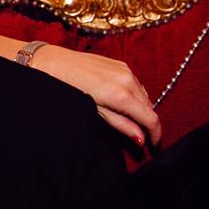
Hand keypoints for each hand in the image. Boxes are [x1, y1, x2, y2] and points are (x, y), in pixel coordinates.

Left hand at [27, 45, 161, 146]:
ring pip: (144, 95)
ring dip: (142, 109)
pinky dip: (135, 95)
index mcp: (122, 95)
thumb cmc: (68, 90)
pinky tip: (124, 102)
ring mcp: (125, 69)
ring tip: (132, 121)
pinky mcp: (121, 64)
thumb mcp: (94, 112)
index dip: (156, 134)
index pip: (151, 118)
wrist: (52, 63)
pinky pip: (136, 83)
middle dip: (148, 123)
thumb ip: (120, 125)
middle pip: (150, 107)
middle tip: (142, 137)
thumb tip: (141, 139)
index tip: (154, 145)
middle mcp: (128, 80)